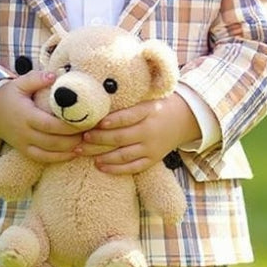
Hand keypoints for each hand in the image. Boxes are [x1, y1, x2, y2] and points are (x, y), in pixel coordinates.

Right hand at [0, 72, 82, 162]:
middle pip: (53, 141)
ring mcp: (23, 144)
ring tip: (85, 142)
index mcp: (26, 115)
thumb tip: (55, 75)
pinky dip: (58, 158)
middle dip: (73, 139)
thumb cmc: (7, 95)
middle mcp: (24, 133)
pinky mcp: (23, 150)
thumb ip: (37, 78)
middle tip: (90, 133)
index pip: (50, 125)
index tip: (85, 122)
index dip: (69, 127)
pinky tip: (73, 153)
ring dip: (69, 150)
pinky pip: (42, 159)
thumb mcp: (19, 83)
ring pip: (49, 153)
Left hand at [76, 93, 200, 174]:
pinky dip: (116, 169)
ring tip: (83, 152)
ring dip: (102, 155)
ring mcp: (152, 147)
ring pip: (124, 154)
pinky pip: (133, 167)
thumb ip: (127, 101)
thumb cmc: (157, 105)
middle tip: (82, 138)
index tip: (96, 123)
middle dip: (99, 139)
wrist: (184, 119)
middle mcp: (151, 130)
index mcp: (149, 110)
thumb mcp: (146, 98)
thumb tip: (97, 100)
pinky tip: (100, 166)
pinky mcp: (153, 159)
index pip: (129, 116)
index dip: (112, 121)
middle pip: (122, 137)